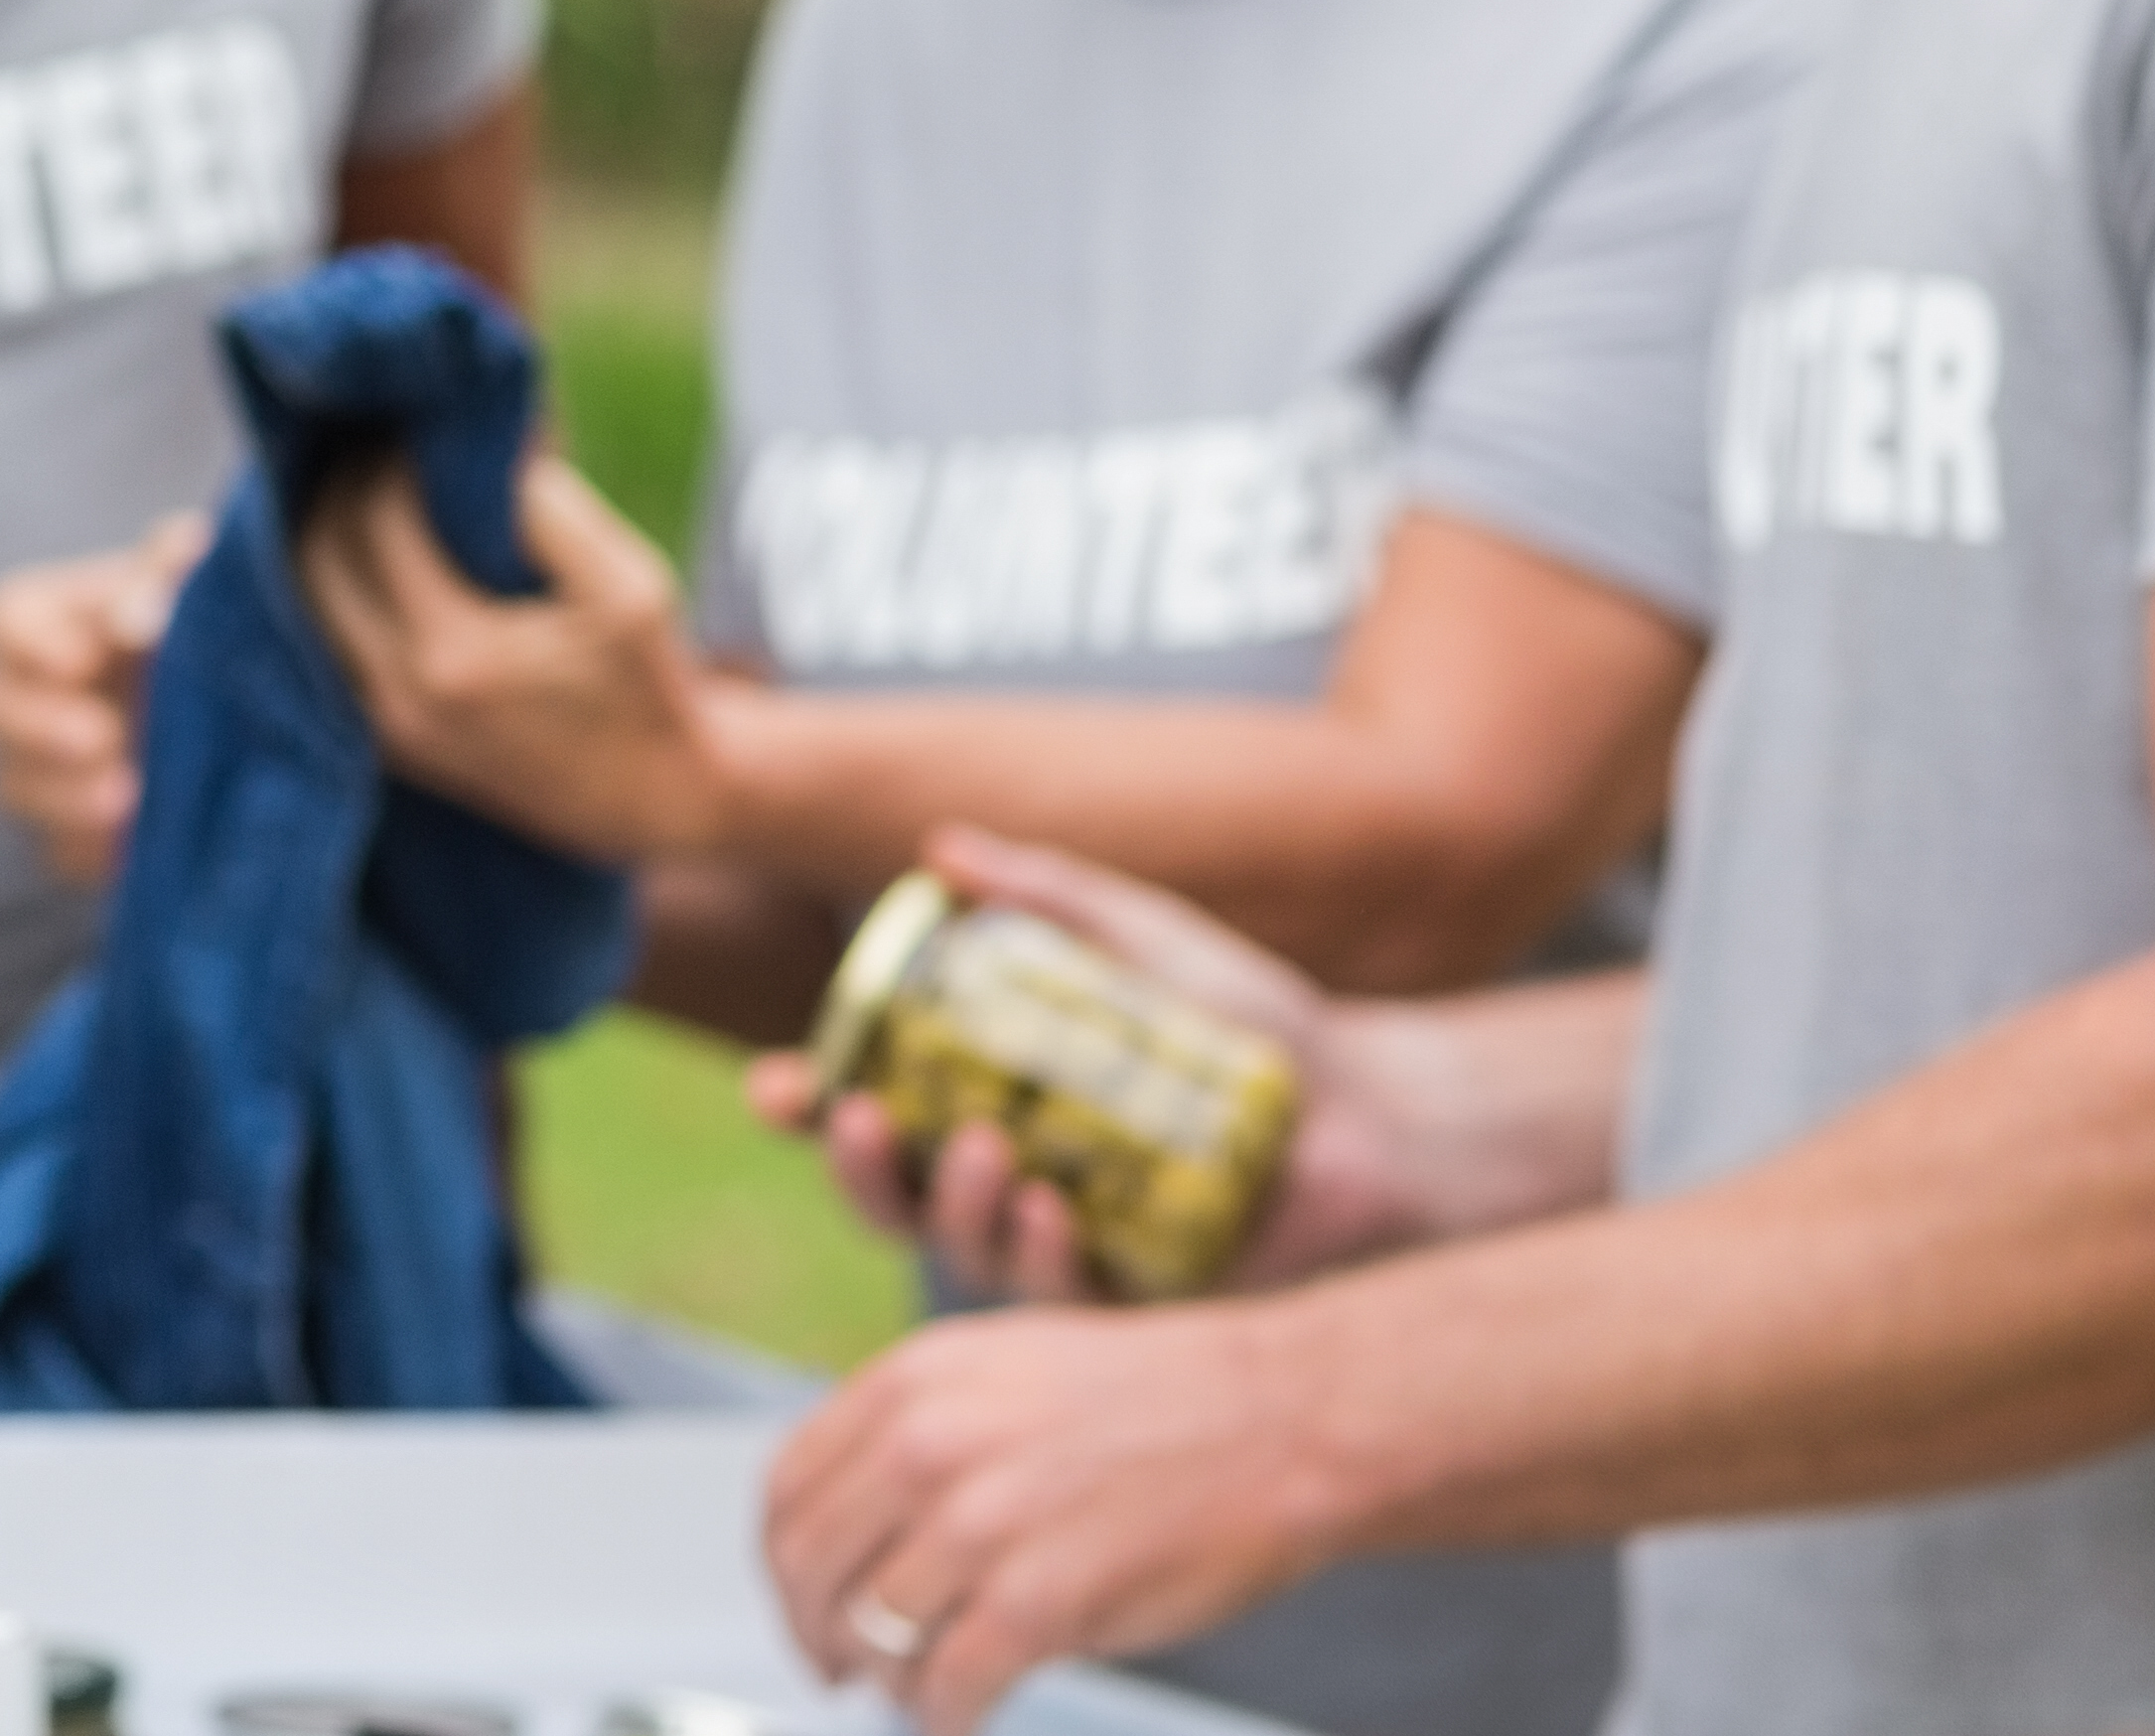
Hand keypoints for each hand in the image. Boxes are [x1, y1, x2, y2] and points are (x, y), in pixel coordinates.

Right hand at [0, 513, 206, 884]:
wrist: (230, 702)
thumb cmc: (190, 619)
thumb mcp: (187, 580)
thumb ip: (163, 574)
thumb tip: (141, 616)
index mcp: (42, 621)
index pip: (1, 620)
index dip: (30, 644)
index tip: (82, 661)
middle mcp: (22, 696)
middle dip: (37, 727)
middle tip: (102, 736)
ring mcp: (38, 768)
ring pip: (9, 788)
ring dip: (61, 797)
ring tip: (128, 797)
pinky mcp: (71, 832)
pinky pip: (56, 852)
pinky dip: (90, 851)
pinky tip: (133, 846)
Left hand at [304, 455, 728, 859]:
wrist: (654, 799)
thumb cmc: (649, 686)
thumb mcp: (629, 587)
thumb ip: (554, 511)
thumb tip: (489, 445)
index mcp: (456, 651)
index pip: (376, 522)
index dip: (386, 462)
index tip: (411, 426)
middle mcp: (400, 692)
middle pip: (316, 559)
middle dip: (336, 490)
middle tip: (368, 443)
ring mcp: (385, 726)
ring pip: (306, 607)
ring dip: (321, 538)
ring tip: (355, 485)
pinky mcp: (388, 744)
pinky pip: (327, 650)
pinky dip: (331, 592)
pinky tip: (360, 553)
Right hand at [742, 829, 1454, 1304]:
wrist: (1378, 1113)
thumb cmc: (1262, 1028)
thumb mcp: (1145, 941)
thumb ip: (1051, 895)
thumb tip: (940, 848)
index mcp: (998, 1104)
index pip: (876, 1115)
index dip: (810, 1109)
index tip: (776, 1082)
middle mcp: (1019, 1185)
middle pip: (895, 1199)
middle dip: (857, 1169)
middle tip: (863, 1119)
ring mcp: (1073, 1251)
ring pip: (967, 1253)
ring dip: (955, 1205)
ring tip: (991, 1146)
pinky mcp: (1137, 1307)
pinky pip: (1061, 1300)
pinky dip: (1044, 1258)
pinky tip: (1058, 1211)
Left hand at [762, 1294, 1360, 1735]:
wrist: (1278, 1419)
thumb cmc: (1152, 1400)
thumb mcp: (998, 1368)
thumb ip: (912, 1427)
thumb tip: (847, 1518)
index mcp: (908, 1382)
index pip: (787, 1491)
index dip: (782, 1565)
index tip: (800, 1601)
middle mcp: (927, 1444)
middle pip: (810, 1568)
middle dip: (816, 1633)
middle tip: (837, 1668)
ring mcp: (981, 1524)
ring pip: (875, 1635)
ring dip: (889, 1681)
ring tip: (919, 1689)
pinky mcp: (1040, 1602)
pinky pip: (948, 1687)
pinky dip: (942, 1719)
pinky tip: (958, 1719)